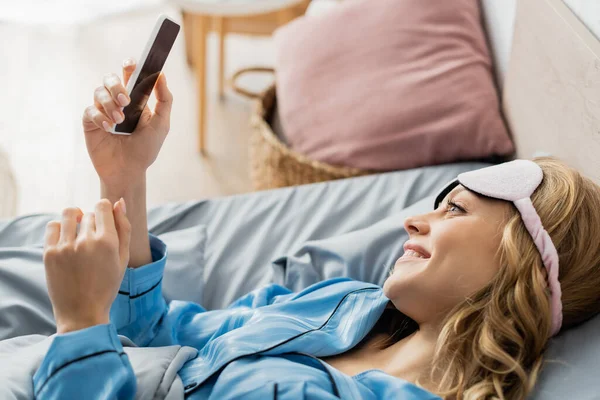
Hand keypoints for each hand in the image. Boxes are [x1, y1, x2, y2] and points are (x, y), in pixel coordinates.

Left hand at [43, 199, 130, 333]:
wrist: (82, 311)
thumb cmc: (107, 285)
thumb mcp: (123, 258)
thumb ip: (124, 228)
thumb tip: (120, 202)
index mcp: (107, 241)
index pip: (102, 205)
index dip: (105, 211)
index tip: (104, 222)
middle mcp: (86, 241)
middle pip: (88, 213)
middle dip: (92, 222)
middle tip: (93, 242)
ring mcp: (65, 247)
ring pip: (69, 214)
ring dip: (75, 220)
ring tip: (78, 235)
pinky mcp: (49, 253)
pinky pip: (53, 226)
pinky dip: (60, 228)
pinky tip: (66, 240)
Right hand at [82, 58, 172, 187]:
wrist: (129, 171)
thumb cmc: (146, 149)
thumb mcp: (161, 125)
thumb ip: (164, 100)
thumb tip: (161, 75)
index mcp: (135, 99)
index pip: (129, 76)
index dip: (129, 66)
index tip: (131, 64)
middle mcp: (117, 102)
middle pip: (110, 79)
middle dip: (117, 86)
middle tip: (126, 101)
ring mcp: (103, 111)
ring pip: (99, 92)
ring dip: (109, 104)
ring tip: (119, 121)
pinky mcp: (91, 123)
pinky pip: (89, 110)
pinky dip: (99, 116)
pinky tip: (108, 128)